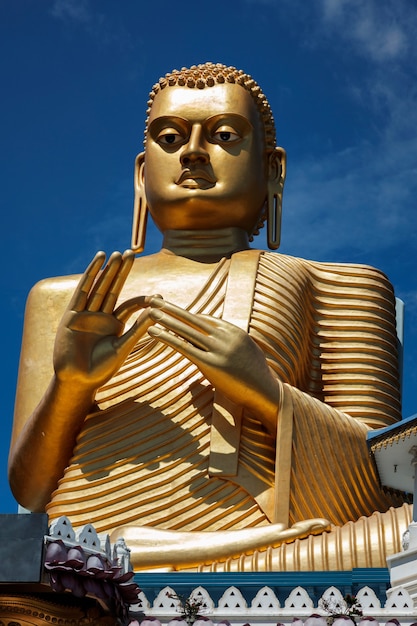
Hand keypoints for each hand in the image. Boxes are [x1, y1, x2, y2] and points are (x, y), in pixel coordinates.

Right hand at [53, 250, 152, 391]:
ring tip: (118, 254)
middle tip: (132, 253)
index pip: (129, 305)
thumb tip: (157, 312)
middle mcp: (100, 316)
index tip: (158, 296)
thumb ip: (138, 329)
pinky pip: (83, 290)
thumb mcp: (123, 347)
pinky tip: (99, 260)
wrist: (77, 381)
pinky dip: (91, 274)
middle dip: (122, 271)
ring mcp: (86, 314)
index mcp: (114, 325)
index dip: (143, 299)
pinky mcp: (72, 314)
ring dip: (108, 270)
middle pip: (113, 288)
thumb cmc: (101, 369)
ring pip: (99, 286)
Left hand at [147, 297, 279, 430]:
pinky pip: (184, 347)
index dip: (185, 314)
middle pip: (192, 318)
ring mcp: (218, 349)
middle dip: (171, 308)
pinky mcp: (211, 364)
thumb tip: (221, 343)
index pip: (205, 319)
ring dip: (166, 319)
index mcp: (233, 331)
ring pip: (186, 330)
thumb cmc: (256, 376)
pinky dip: (167, 338)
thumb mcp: (246, 353)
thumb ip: (232, 344)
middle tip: (153, 299)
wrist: (267, 392)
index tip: (171, 308)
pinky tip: (154, 332)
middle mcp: (225, 336)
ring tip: (149, 312)